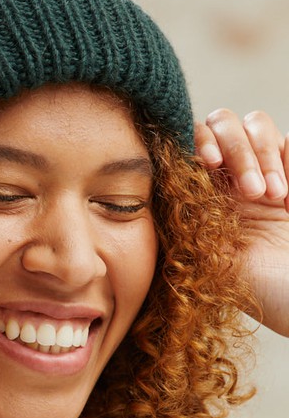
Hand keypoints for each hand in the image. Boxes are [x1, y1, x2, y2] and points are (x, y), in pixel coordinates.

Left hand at [195, 109, 288, 336]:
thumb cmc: (261, 294)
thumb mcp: (212, 265)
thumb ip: (184, 229)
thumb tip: (143, 201)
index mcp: (201, 194)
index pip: (188, 143)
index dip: (197, 141)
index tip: (210, 163)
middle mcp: (227, 178)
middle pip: (220, 123)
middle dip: (237, 150)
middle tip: (253, 193)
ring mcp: (261, 173)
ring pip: (254, 124)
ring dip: (263, 155)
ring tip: (274, 197)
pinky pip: (288, 142)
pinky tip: (288, 200)